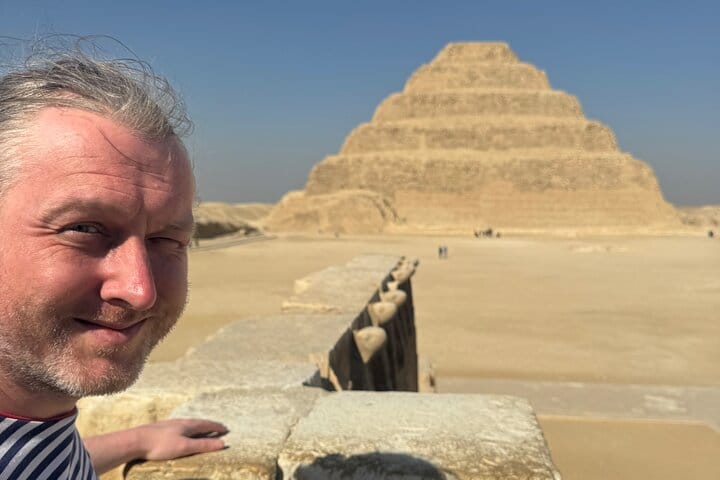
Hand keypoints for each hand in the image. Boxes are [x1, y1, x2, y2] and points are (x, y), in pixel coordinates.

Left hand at [84, 418, 228, 473]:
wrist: (135, 440)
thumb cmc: (160, 444)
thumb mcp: (184, 447)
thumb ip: (203, 445)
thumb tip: (222, 443)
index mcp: (187, 425)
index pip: (206, 424)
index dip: (216, 427)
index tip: (225, 429)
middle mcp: (180, 422)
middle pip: (198, 423)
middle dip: (209, 425)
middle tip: (217, 428)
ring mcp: (170, 425)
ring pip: (188, 424)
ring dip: (198, 427)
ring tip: (202, 429)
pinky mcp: (161, 430)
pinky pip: (180, 428)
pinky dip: (188, 430)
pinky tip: (182, 433)